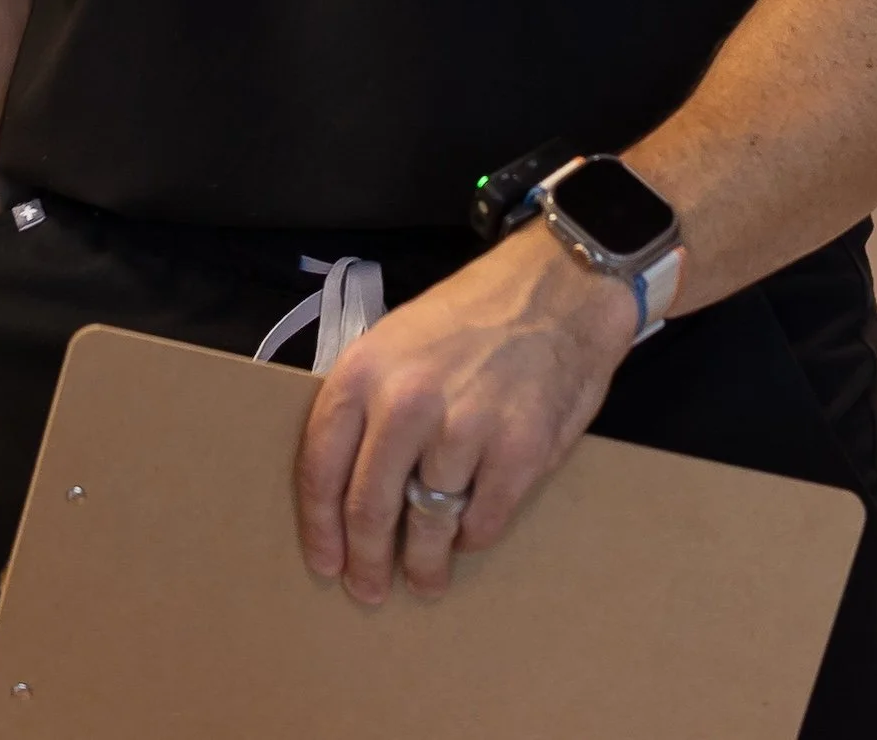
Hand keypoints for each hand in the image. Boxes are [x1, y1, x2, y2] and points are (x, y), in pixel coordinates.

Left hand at [294, 222, 638, 603]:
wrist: (556, 288)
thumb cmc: (472, 315)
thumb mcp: (397, 339)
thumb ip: (367, 402)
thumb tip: (344, 478)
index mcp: (365, 370)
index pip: (321, 467)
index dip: (320, 528)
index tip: (325, 562)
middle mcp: (406, 402)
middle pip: (368, 508)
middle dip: (365, 561)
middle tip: (369, 588)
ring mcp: (464, 429)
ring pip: (426, 525)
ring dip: (423, 563)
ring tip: (424, 578)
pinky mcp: (518, 452)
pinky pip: (482, 523)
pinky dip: (473, 539)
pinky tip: (469, 535)